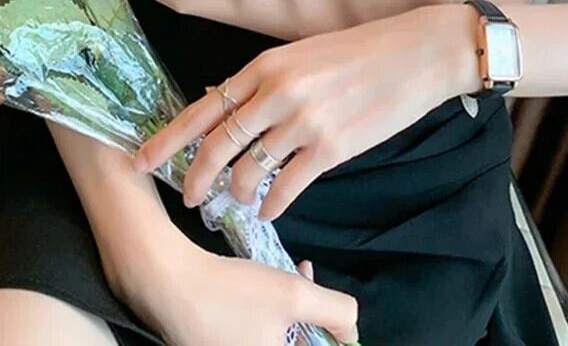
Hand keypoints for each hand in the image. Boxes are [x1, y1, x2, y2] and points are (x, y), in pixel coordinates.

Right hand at [106, 222, 358, 345]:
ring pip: (279, 340)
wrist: (169, 284)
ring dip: (292, 312)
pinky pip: (257, 338)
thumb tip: (352, 332)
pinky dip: (269, 316)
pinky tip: (267, 286)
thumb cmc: (233, 293)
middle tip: (307, 276)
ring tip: (292, 274)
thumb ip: (336, 312)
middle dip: (312, 318)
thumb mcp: (294, 295)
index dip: (329, 337)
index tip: (329, 316)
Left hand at [135, 2, 479, 218]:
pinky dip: (271, 204)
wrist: (415, 55)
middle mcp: (278, 93)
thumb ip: (266, 80)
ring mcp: (304, 122)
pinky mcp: (332, 148)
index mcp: (267, 66)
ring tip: (241, 198)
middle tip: (189, 196)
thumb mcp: (304, 53)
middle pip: (218, 145)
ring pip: (249, 172)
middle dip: (195, 177)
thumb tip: (225, 104)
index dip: (168, 138)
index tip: (141, 159)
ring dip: (238, 193)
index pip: (204, 107)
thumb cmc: (361, 50)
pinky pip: (286, 187)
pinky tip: (270, 208)